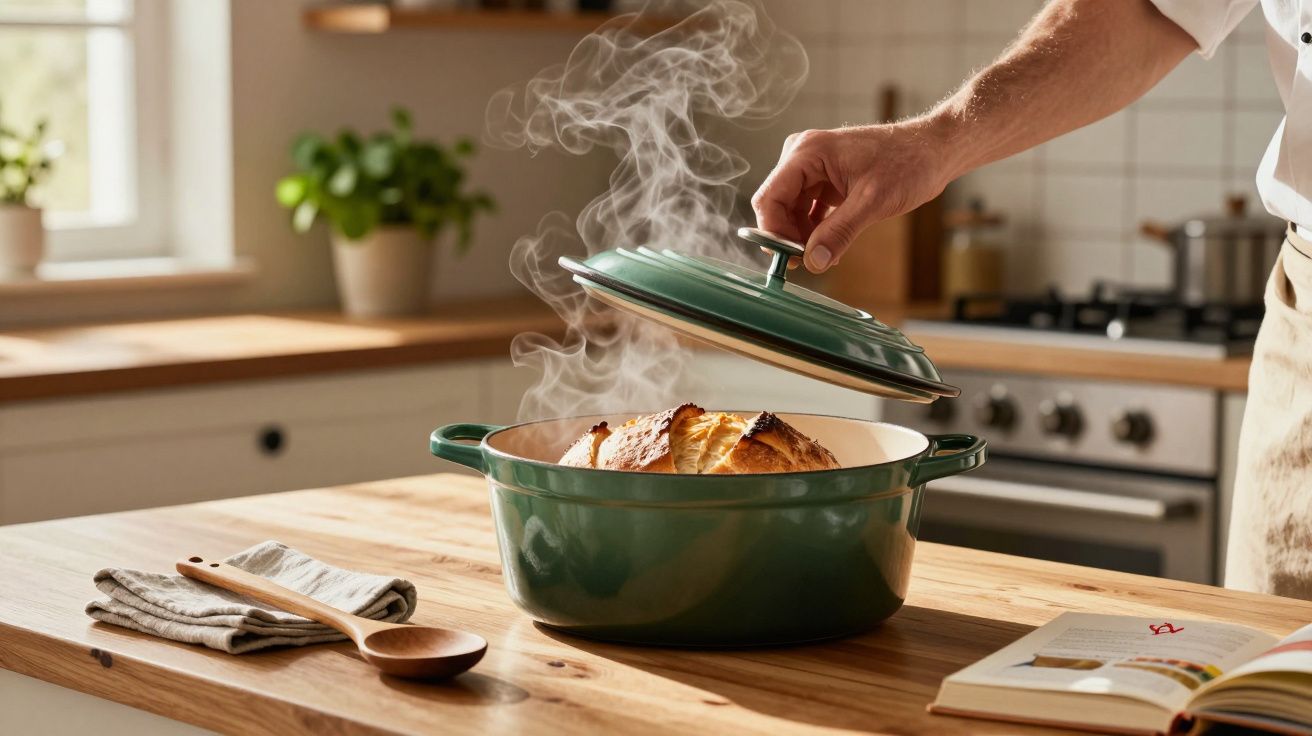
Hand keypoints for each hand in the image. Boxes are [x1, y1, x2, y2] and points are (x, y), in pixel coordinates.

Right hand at [751, 120, 953, 272]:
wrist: (934, 151)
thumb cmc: (908, 163)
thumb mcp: (872, 202)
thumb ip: (838, 232)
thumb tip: (812, 262)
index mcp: (807, 152)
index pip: (770, 197)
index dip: (774, 232)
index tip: (791, 258)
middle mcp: (803, 156)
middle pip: (776, 206)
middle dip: (789, 237)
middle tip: (810, 261)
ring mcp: (813, 168)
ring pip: (790, 212)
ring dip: (804, 237)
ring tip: (828, 255)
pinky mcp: (824, 180)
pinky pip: (806, 210)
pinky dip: (815, 231)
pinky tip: (831, 247)